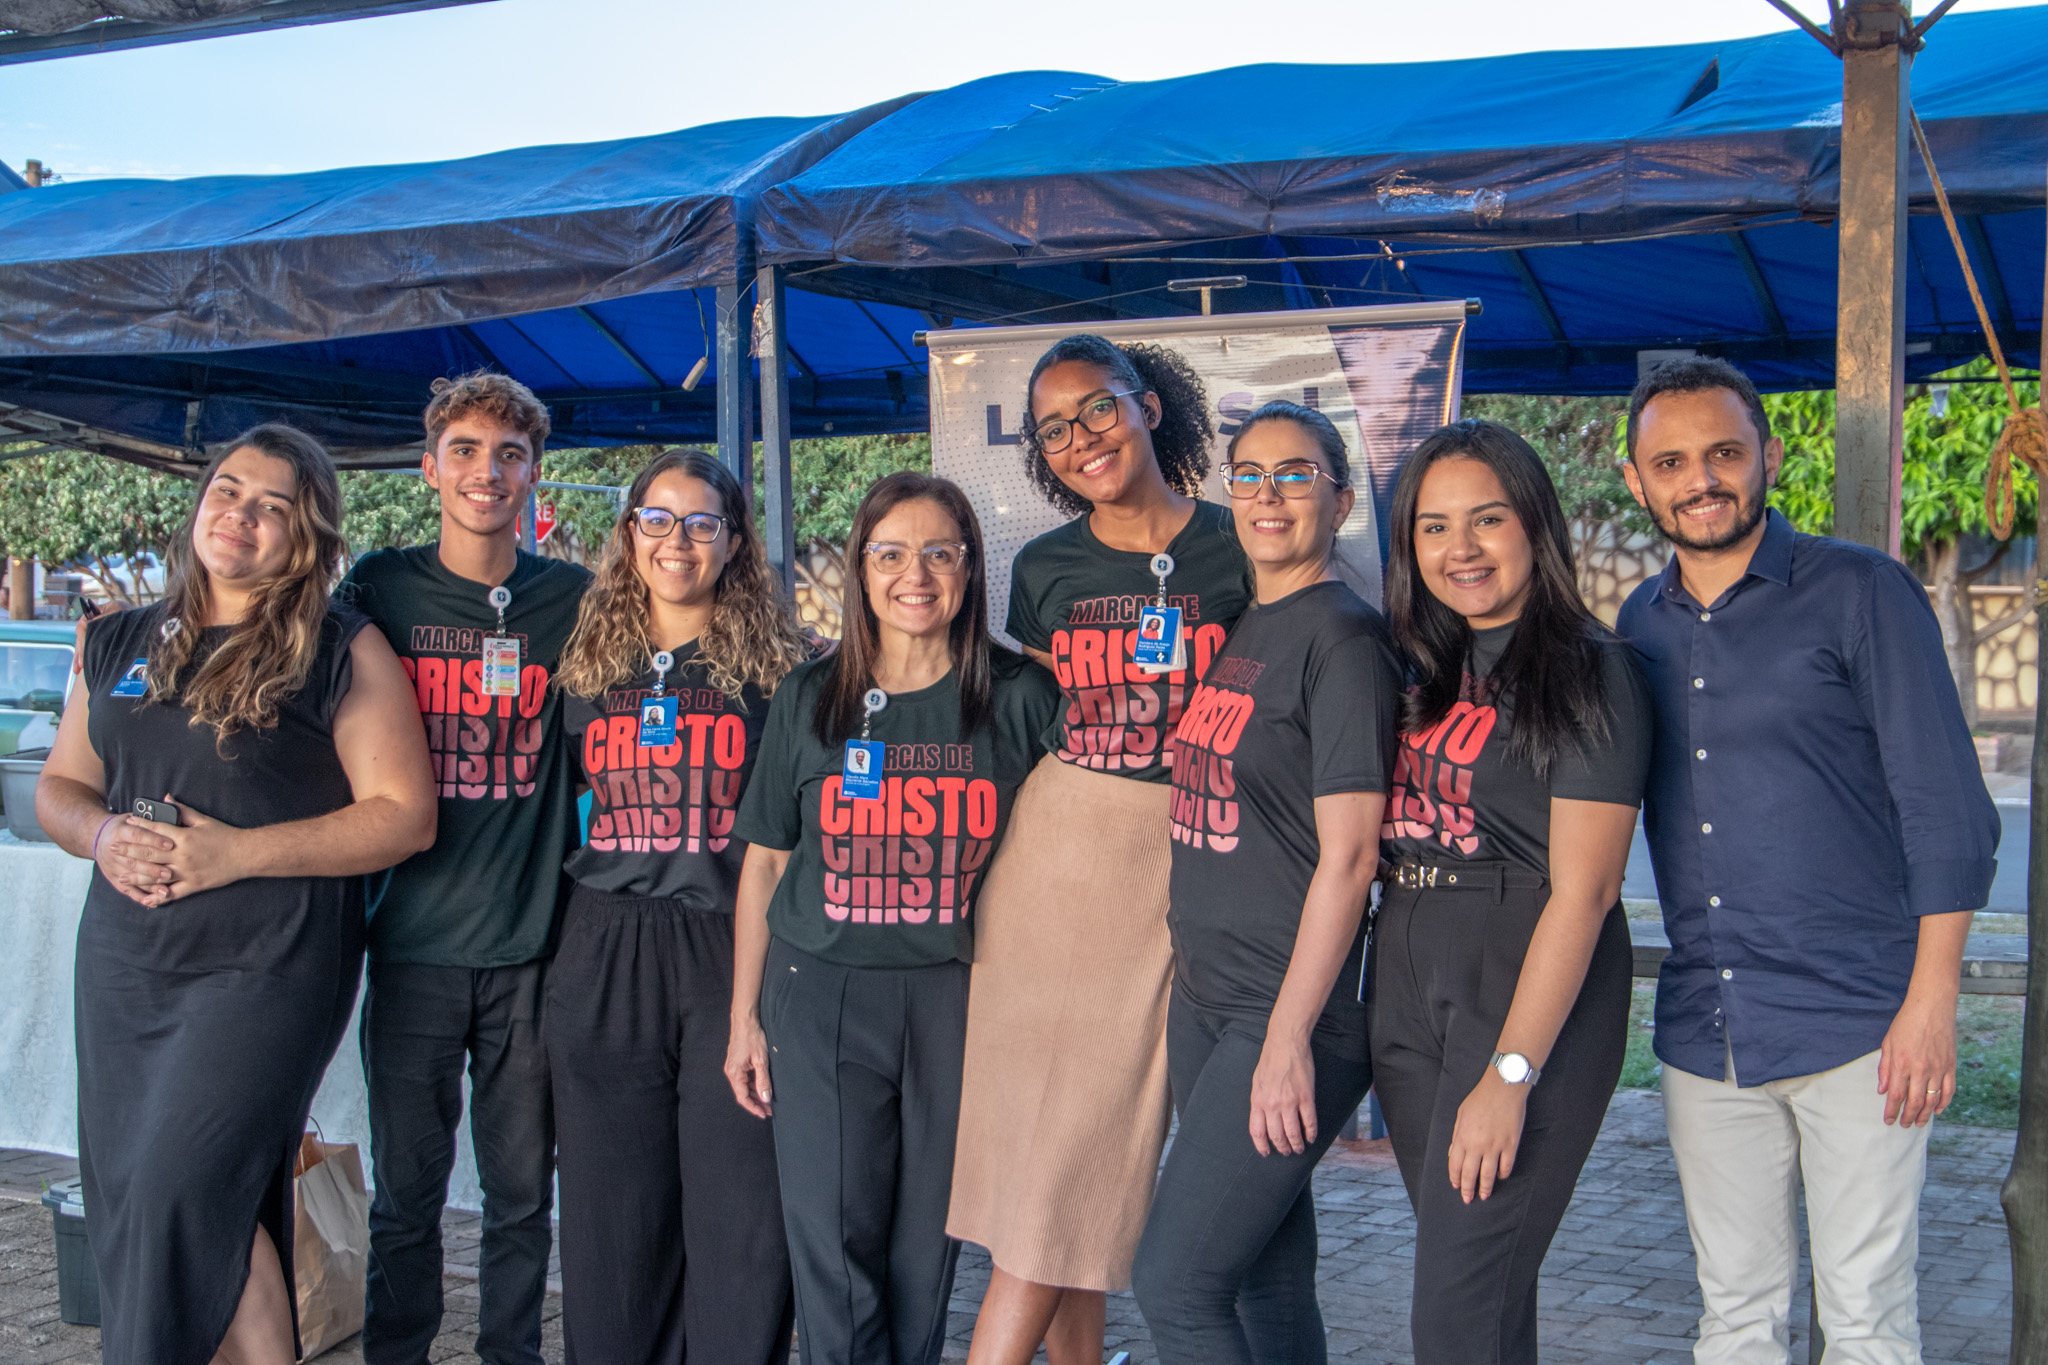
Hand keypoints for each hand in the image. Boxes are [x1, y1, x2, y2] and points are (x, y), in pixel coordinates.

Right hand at [95, 813, 172, 906]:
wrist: (98, 837)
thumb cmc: (126, 825)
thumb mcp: (134, 816)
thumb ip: (150, 816)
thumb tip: (169, 802)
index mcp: (120, 831)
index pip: (138, 835)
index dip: (153, 839)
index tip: (170, 843)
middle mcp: (113, 849)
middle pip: (135, 859)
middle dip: (153, 867)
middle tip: (170, 872)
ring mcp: (112, 866)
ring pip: (132, 877)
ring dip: (149, 884)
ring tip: (166, 890)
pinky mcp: (114, 879)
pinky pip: (128, 890)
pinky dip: (140, 897)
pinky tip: (153, 902)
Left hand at [112, 795, 247, 902]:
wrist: (246, 854)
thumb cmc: (225, 835)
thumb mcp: (204, 820)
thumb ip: (183, 811)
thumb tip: (166, 797)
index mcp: (185, 837)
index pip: (156, 830)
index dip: (140, 825)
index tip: (126, 823)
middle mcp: (183, 855)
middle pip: (149, 853)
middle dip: (129, 851)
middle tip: (112, 849)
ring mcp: (187, 872)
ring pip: (156, 875)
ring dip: (137, 876)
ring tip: (121, 875)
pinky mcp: (193, 885)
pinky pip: (172, 893)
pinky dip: (159, 896)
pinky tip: (146, 898)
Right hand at [725, 1014, 773, 1118]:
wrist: (745, 1020)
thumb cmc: (752, 1037)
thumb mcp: (761, 1060)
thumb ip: (763, 1080)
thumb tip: (765, 1098)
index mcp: (734, 1073)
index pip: (743, 1097)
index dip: (754, 1108)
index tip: (764, 1114)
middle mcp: (731, 1072)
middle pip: (743, 1094)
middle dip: (756, 1103)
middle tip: (770, 1110)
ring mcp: (734, 1067)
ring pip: (744, 1087)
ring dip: (755, 1095)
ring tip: (768, 1101)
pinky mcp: (737, 1063)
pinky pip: (745, 1079)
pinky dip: (753, 1085)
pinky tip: (763, 1088)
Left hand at [1249, 1032, 1316, 1156]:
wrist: (1286, 1044)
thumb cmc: (1270, 1060)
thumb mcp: (1257, 1082)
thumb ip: (1260, 1100)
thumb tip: (1262, 1117)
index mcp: (1258, 1101)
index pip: (1257, 1131)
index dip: (1262, 1145)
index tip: (1266, 1152)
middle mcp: (1272, 1104)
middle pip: (1276, 1135)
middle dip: (1282, 1147)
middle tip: (1287, 1152)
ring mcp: (1290, 1102)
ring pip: (1293, 1133)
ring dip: (1297, 1144)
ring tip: (1299, 1148)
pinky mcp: (1306, 1097)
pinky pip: (1309, 1122)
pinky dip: (1311, 1133)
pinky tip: (1311, 1137)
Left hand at [1448, 1068, 1529, 1202]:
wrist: (1503, 1088)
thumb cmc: (1480, 1099)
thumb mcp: (1461, 1115)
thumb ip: (1457, 1136)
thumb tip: (1454, 1154)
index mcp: (1463, 1137)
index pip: (1455, 1165)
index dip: (1455, 1178)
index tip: (1456, 1186)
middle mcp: (1478, 1145)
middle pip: (1470, 1174)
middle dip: (1468, 1189)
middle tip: (1468, 1199)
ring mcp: (1495, 1146)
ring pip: (1488, 1175)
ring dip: (1485, 1188)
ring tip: (1484, 1196)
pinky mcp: (1511, 1145)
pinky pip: (1506, 1166)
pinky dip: (1502, 1174)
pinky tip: (1500, 1177)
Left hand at [1879, 992, 1956, 1126]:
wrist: (1932, 1007)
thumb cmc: (1906, 1023)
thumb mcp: (1888, 1043)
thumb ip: (1885, 1068)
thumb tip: (1882, 1090)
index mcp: (1901, 1063)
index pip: (1896, 1095)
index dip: (1892, 1111)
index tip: (1888, 1121)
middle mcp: (1920, 1069)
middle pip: (1914, 1101)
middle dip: (1908, 1116)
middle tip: (1904, 1125)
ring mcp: (1938, 1069)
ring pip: (1932, 1100)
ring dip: (1925, 1114)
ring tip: (1918, 1123)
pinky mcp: (1950, 1066)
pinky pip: (1948, 1090)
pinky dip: (1943, 1103)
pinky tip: (1937, 1111)